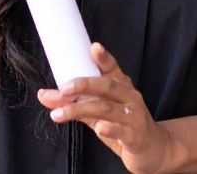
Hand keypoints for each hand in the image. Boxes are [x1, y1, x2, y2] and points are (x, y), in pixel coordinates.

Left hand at [39, 43, 176, 173]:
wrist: (152, 149)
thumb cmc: (122, 126)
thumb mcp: (98, 113)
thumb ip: (74, 104)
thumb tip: (45, 95)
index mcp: (122, 87)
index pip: (112, 69)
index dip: (104, 58)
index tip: (93, 47)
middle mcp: (129, 98)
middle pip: (107, 86)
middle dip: (84, 84)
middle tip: (64, 88)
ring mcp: (134, 116)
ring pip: (107, 108)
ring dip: (81, 110)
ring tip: (60, 114)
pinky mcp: (135, 136)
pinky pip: (122, 131)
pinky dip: (110, 128)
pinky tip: (100, 128)